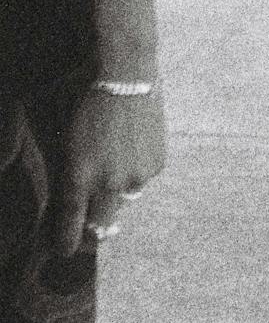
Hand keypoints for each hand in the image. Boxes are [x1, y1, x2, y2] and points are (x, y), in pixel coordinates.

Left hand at [54, 85, 166, 255]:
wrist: (126, 75)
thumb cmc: (81, 103)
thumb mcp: (58, 142)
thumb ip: (58, 179)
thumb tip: (59, 208)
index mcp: (78, 180)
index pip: (69, 234)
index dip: (64, 246)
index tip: (62, 247)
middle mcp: (109, 185)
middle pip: (99, 228)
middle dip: (90, 227)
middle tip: (84, 215)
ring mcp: (137, 175)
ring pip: (122, 203)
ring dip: (113, 196)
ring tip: (110, 165)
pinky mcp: (157, 164)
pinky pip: (140, 182)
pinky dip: (132, 174)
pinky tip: (128, 150)